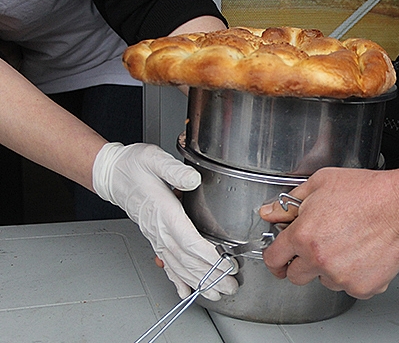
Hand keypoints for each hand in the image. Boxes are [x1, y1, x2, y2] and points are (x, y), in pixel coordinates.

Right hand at [92, 142, 237, 300]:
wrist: (113, 174)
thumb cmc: (134, 166)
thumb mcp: (154, 159)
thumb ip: (174, 171)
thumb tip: (193, 179)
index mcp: (164, 212)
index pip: (189, 241)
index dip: (208, 256)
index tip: (225, 265)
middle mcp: (160, 229)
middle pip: (188, 260)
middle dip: (210, 276)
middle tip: (230, 286)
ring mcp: (156, 236)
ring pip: (179, 266)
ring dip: (198, 281)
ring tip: (216, 293)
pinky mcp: (155, 238)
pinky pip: (166, 263)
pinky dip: (176, 279)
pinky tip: (185, 291)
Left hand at [260, 166, 398, 298]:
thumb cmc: (366, 193)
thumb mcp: (320, 184)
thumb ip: (289, 203)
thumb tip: (270, 212)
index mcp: (303, 236)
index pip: (273, 258)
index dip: (274, 258)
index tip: (278, 260)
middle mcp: (318, 260)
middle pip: (295, 276)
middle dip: (300, 264)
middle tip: (316, 249)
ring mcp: (340, 276)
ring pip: (324, 281)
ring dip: (329, 269)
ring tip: (346, 245)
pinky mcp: (361, 287)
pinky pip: (349, 287)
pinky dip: (354, 275)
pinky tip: (361, 254)